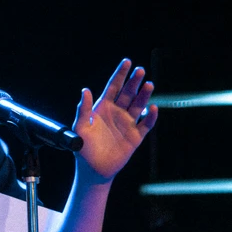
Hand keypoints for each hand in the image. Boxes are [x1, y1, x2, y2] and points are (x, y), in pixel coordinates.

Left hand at [72, 59, 157, 181]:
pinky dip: (150, 117)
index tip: (127, 62)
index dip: (120, 74)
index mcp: (103, 108)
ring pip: (138, 105)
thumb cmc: (83, 149)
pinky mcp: (135, 136)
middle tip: (140, 70)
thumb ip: (83, 110)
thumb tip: (85, 90)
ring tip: (148, 85)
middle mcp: (116, 113)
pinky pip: (145, 124)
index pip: (113, 87)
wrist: (93, 169)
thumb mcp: (80, 128)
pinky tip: (151, 108)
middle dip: (134, 81)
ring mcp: (127, 123)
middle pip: (128, 93)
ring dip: (144, 95)